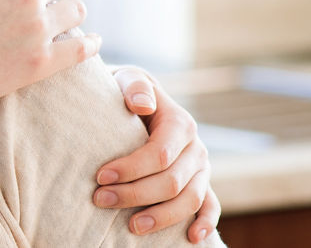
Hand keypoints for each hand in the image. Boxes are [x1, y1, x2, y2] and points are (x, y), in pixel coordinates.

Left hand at [93, 67, 219, 242]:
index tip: (100, 177)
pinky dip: (205, 223)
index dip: (131, 169)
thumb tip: (143, 104)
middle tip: (100, 200)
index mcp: (180, 123)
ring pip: (189, 200)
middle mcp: (195, 148)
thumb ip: (136, 87)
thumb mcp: (128, 79)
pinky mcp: (200, 183)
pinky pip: (210, 206)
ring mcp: (201, 169)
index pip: (159, 154)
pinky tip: (191, 238)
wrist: (137, 99)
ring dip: (162, 216)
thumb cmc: (127, 91)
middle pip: (171, 181)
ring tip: (132, 226)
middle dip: (135, 194)